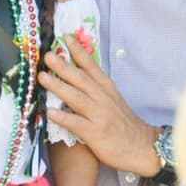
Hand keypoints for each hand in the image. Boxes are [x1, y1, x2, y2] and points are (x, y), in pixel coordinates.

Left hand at [40, 35, 158, 176]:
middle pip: (81, 78)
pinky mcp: (95, 133)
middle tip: (47, 55)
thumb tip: (75, 73)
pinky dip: (63, 117)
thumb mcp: (113, 100)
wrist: (142, 147)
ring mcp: (99, 115)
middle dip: (63, 66)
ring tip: (42, 78)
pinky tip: (49, 112)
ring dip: (58, 86)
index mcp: (106, 88)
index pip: (91, 66)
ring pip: (76, 97)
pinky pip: (76, 123)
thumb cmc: (123, 124)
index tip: (65, 37)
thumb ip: (96, 87)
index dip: (78, 51)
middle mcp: (102, 98)